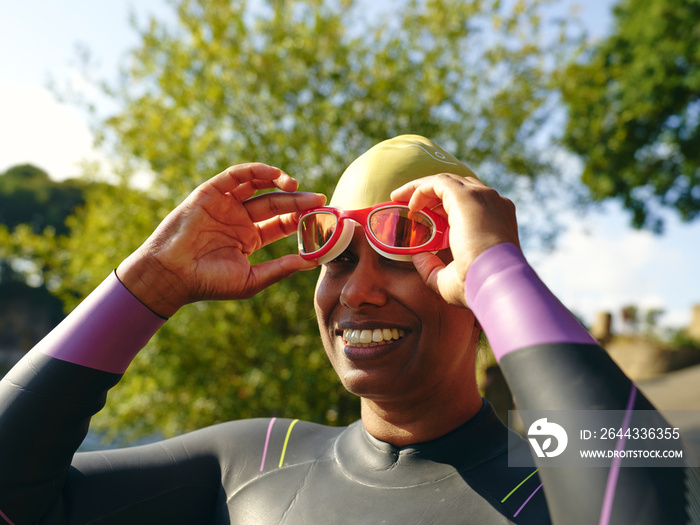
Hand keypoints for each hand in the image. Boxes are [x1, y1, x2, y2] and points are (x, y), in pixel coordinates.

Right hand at [117, 163, 325, 316]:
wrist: (171, 275)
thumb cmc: (208, 283)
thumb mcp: (252, 279)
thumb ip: (281, 269)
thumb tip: (313, 262)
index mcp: (250, 238)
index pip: (282, 223)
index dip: (301, 219)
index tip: (321, 218)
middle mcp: (240, 219)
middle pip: (275, 203)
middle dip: (297, 201)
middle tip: (319, 199)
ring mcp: (225, 204)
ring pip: (257, 185)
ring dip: (278, 181)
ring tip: (296, 186)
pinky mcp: (210, 192)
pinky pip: (236, 175)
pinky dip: (255, 171)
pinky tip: (273, 175)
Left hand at [390, 173, 519, 307]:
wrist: (496, 281)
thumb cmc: (478, 285)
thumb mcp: (450, 279)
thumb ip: (433, 267)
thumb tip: (418, 256)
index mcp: (496, 221)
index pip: (469, 204)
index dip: (442, 206)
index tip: (423, 215)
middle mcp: (492, 204)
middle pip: (457, 188)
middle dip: (430, 194)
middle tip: (407, 205)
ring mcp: (481, 197)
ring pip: (446, 181)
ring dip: (421, 188)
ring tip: (399, 198)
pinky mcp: (466, 196)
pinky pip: (438, 183)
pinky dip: (420, 189)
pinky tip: (410, 205)